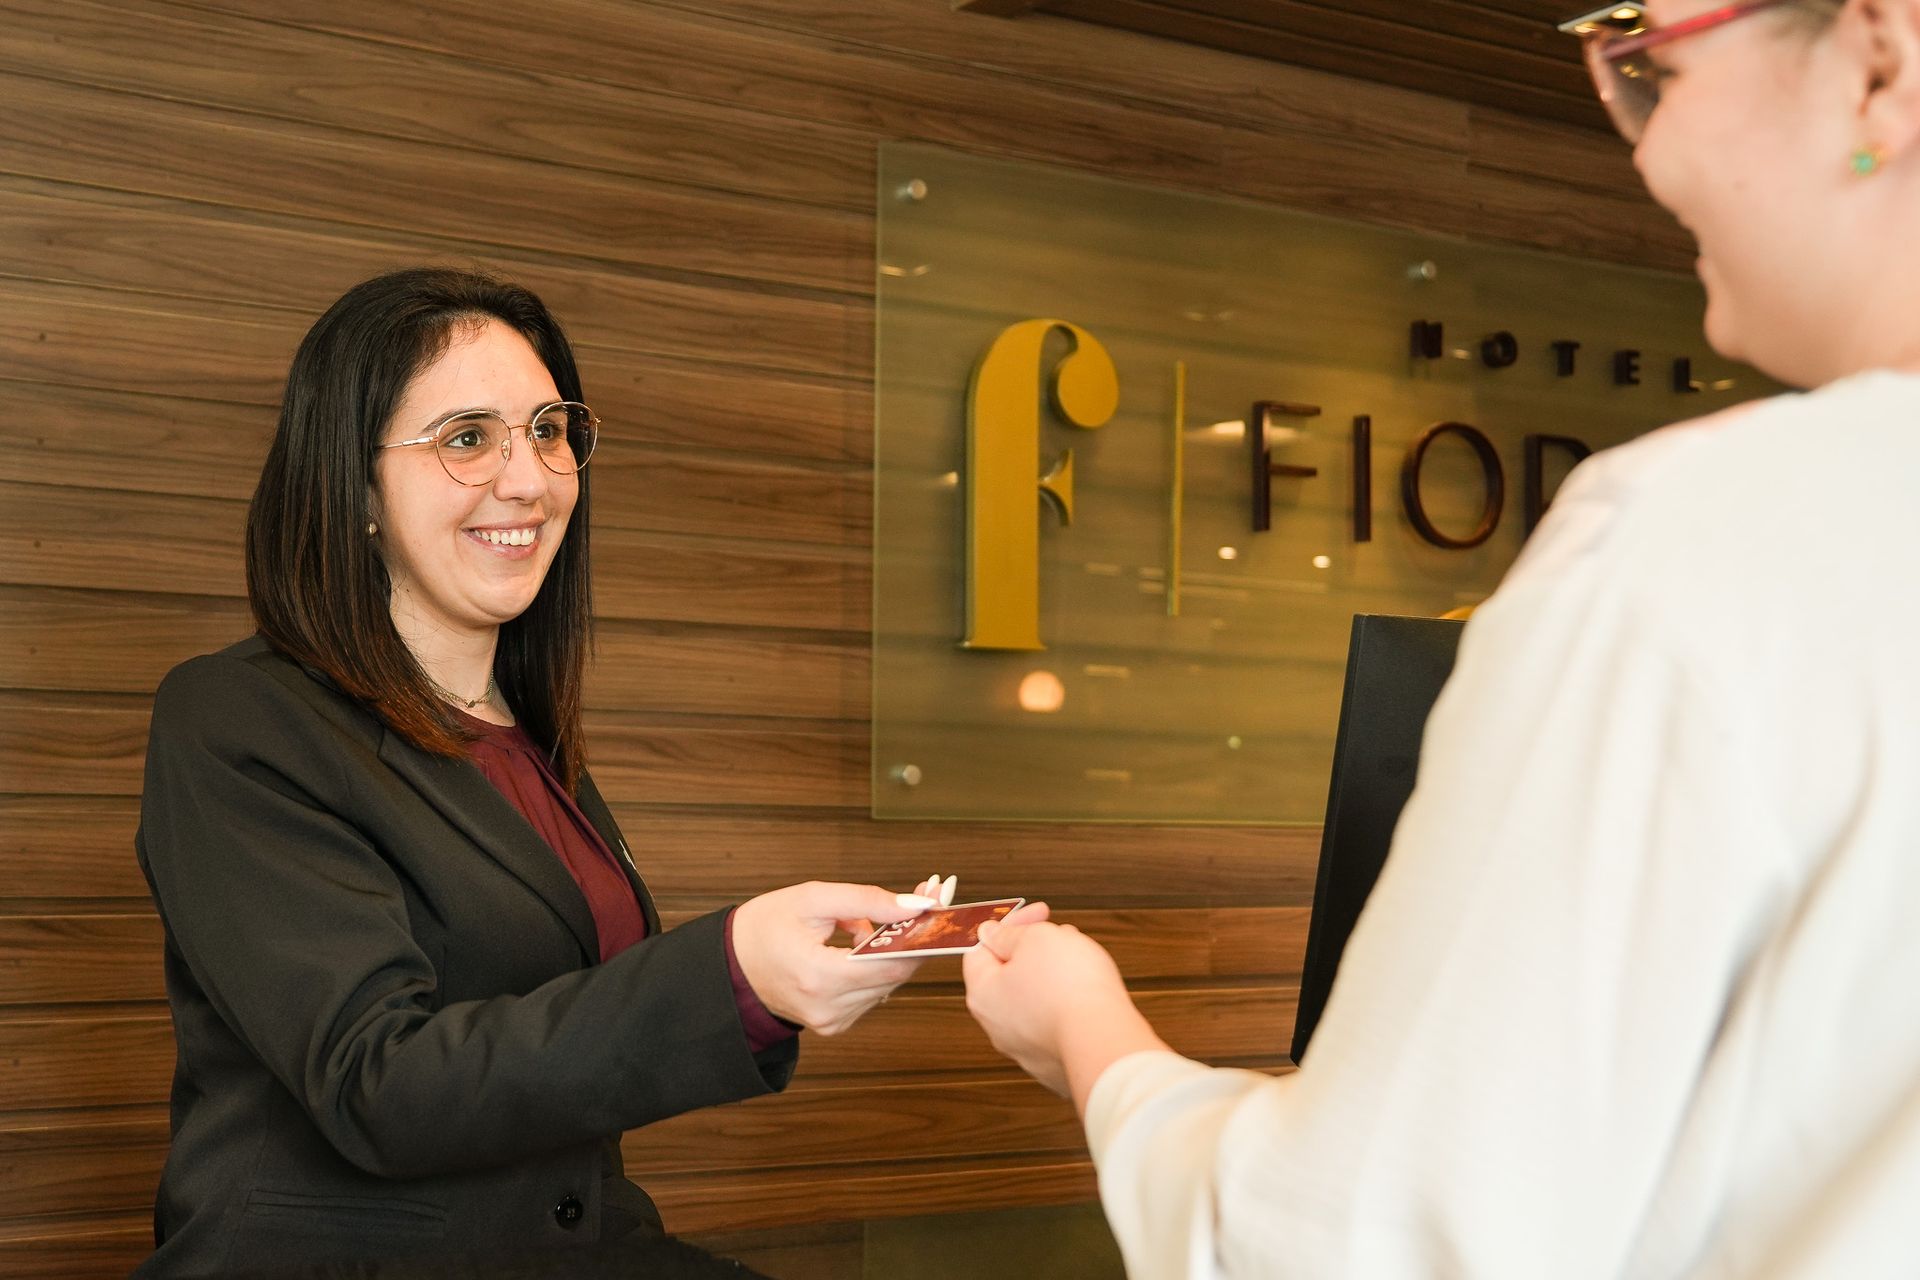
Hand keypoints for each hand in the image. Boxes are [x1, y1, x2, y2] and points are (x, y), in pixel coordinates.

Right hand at [731, 880, 938, 1035]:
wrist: (731, 964)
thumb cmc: (764, 927)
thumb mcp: (813, 899)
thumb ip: (867, 900)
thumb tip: (915, 905)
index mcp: (818, 976)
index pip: (891, 964)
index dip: (920, 935)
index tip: (936, 906)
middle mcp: (827, 1007)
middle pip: (894, 974)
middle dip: (914, 937)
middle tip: (923, 901)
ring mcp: (831, 1021)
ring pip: (887, 984)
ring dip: (897, 951)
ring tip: (892, 917)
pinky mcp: (834, 1023)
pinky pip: (872, 993)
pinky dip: (876, 968)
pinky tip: (868, 944)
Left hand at [963, 904, 1165, 1110]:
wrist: (1104, 1040)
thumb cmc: (1068, 988)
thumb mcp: (1036, 939)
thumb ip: (1009, 935)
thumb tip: (991, 935)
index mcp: (983, 995)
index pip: (981, 952)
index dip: (1009, 927)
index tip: (1036, 915)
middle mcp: (998, 1028)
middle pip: (1009, 978)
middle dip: (1034, 952)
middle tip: (1061, 937)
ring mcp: (1027, 1050)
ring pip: (1035, 1002)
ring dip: (1053, 977)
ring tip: (1080, 962)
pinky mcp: (1055, 1065)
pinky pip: (1057, 1026)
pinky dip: (1068, 1007)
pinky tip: (1087, 995)